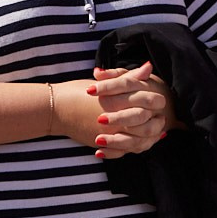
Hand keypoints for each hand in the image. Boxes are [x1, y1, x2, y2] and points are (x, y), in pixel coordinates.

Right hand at [55, 61, 170, 155]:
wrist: (55, 108)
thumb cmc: (79, 92)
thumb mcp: (106, 82)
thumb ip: (129, 77)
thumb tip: (148, 67)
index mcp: (119, 98)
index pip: (148, 100)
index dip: (157, 100)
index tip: (160, 100)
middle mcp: (116, 117)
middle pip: (148, 123)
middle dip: (157, 121)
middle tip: (161, 117)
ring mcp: (110, 133)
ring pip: (139, 140)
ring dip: (149, 137)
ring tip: (155, 131)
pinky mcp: (103, 144)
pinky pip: (124, 151)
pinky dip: (133, 147)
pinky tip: (140, 143)